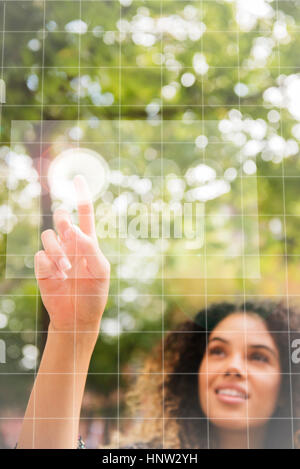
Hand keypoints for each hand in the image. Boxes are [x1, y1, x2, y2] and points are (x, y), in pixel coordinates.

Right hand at [34, 175, 109, 334]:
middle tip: (69, 234)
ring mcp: (55, 255)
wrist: (77, 318)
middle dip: (64, 222)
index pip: (85, 213)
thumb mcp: (100, 271)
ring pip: (48, 235)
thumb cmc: (94, 294)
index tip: (78, 178)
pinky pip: (40, 255)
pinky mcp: (42, 267)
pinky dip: (49, 264)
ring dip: (57, 250)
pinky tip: (57, 277)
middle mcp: (70, 245)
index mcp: (88, 242)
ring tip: (66, 268)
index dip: (82, 196)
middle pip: (62, 218)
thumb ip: (89, 248)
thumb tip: (73, 228)